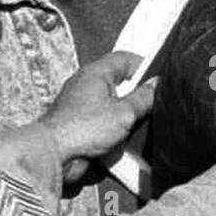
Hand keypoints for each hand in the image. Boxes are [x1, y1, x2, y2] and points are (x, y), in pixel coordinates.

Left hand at [43, 51, 154, 183]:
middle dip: (138, 95)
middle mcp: (88, 86)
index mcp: (96, 73)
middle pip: (120, 83)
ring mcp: (83, 106)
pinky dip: (117, 130)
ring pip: (114, 105)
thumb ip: (144, 98)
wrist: (55, 156)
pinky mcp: (82, 126)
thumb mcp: (124, 112)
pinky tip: (128, 139)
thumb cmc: (84, 129)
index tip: (161, 79)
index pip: (124, 59)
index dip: (144, 66)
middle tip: (155, 105)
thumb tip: (157, 85)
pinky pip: (105, 123)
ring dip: (129, 116)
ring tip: (143, 124)